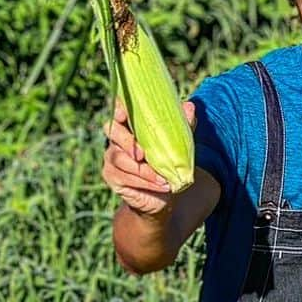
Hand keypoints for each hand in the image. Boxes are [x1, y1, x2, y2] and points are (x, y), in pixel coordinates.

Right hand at [102, 99, 195, 216]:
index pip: (118, 111)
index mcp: (130, 125)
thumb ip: (182, 125)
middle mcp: (116, 139)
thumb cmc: (168, 162)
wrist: (163, 194)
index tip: (124, 113)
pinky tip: (161, 185)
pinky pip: (125, 177)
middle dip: (127, 141)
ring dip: (143, 169)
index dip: (118, 109)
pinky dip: (145, 182)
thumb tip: (189, 107)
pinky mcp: (112, 176)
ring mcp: (112, 158)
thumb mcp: (178, 142)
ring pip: (120, 159)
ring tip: (163, 177)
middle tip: (142, 154)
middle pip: (112, 131)